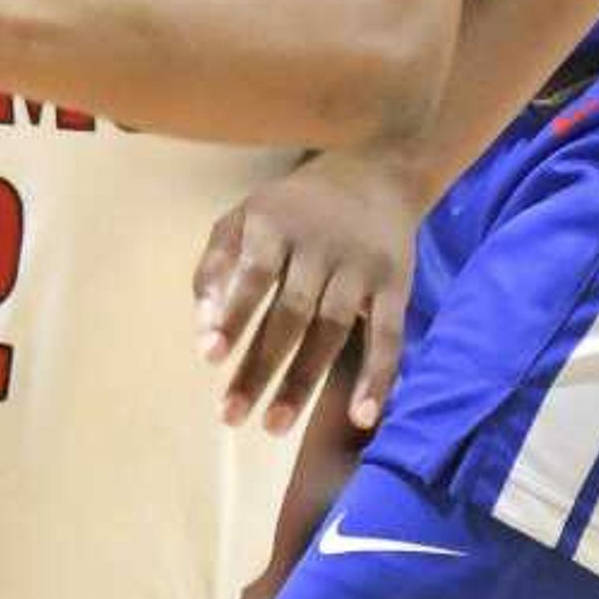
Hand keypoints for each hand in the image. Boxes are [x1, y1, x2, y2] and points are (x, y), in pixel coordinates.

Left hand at [193, 148, 424, 436]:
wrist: (379, 172)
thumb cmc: (295, 207)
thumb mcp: (245, 216)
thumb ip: (216, 266)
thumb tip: (203, 328)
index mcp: (276, 223)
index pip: (254, 274)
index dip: (234, 315)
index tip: (210, 357)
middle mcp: (321, 244)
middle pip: (292, 313)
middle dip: (261, 367)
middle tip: (231, 415)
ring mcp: (361, 266)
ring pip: (332, 331)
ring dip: (303, 382)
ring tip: (273, 426)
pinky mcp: (396, 285)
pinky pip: (387, 336)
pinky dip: (376, 378)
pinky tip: (361, 417)